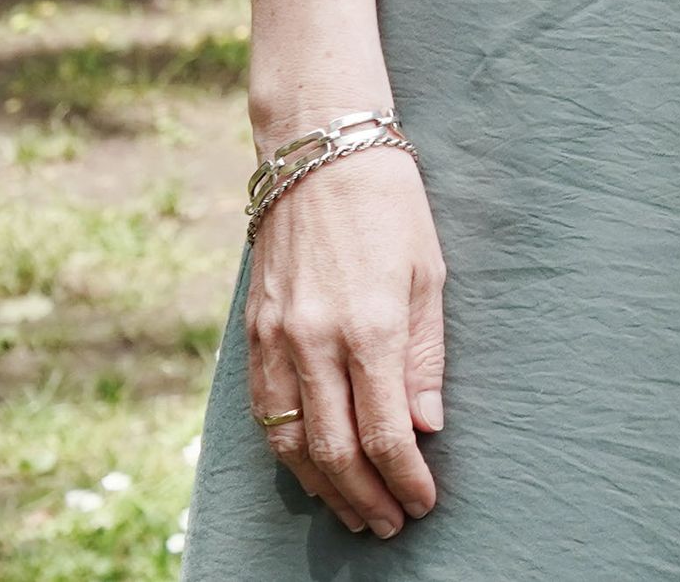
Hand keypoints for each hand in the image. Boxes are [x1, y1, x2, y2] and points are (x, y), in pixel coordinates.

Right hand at [242, 142, 446, 538]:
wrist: (318, 156)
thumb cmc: (390, 209)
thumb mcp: (428, 275)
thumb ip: (425, 356)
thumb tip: (425, 426)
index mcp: (368, 327)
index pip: (382, 431)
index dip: (403, 476)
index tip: (424, 501)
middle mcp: (314, 342)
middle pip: (334, 449)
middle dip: (365, 496)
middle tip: (391, 523)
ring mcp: (275, 341)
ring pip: (292, 442)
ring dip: (324, 487)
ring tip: (355, 512)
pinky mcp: (252, 336)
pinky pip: (266, 413)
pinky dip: (289, 453)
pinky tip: (312, 470)